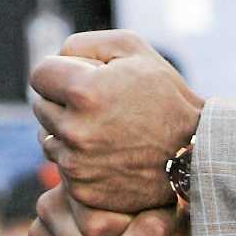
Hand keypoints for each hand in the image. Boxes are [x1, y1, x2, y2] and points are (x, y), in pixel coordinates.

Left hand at [33, 29, 203, 214]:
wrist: (196, 153)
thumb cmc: (165, 95)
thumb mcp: (132, 49)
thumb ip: (83, 44)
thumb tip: (55, 59)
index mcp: (84, 91)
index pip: (40, 74)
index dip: (60, 72)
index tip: (80, 78)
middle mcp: (74, 131)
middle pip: (40, 106)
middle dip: (62, 100)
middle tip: (97, 104)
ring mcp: (77, 165)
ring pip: (48, 138)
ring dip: (67, 131)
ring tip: (104, 129)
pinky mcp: (82, 191)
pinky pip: (63, 167)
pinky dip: (78, 159)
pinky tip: (107, 153)